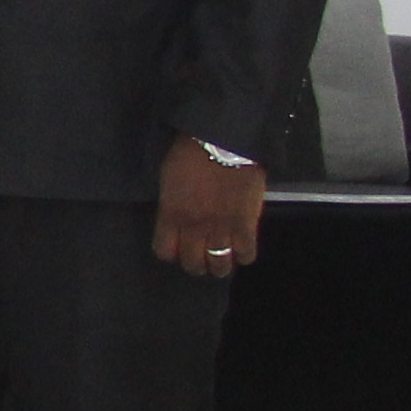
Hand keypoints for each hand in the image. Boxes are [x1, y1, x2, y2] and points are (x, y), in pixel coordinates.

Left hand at [154, 136, 266, 281]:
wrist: (222, 144)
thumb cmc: (190, 155)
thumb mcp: (168, 181)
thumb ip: (171, 205)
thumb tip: (176, 218)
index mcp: (170, 216)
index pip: (164, 251)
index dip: (172, 254)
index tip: (178, 250)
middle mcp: (193, 228)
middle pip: (192, 263)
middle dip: (196, 265)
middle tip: (202, 259)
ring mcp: (220, 228)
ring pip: (219, 264)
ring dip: (220, 266)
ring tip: (223, 261)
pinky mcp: (246, 225)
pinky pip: (246, 253)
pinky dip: (245, 255)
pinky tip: (243, 249)